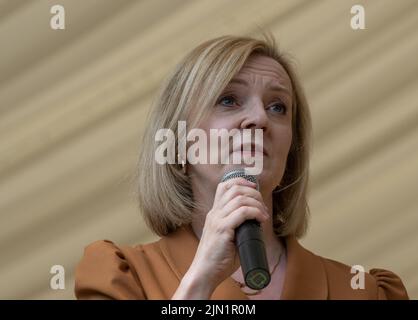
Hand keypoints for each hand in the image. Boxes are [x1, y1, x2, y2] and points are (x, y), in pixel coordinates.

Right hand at [188, 177, 269, 292]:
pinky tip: (261, 219)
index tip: (254, 188)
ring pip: (239, 198)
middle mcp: (214, 213)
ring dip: (257, 203)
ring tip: (264, 213)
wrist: (204, 274)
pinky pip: (242, 212)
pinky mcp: (222, 229)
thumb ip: (237, 227)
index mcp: (214, 213)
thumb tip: (257, 223)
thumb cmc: (218, 259)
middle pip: (234, 188)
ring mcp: (217, 220)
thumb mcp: (227, 238)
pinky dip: (255, 212)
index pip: (224, 186)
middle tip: (263, 205)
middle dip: (253, 192)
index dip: (241, 182)